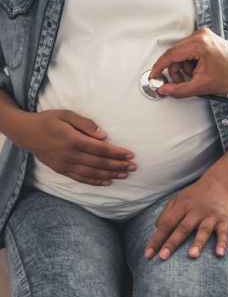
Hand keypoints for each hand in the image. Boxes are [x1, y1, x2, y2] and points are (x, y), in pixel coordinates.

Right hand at [19, 109, 135, 185]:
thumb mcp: (67, 115)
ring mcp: (65, 165)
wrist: (26, 132)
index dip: (117, 153)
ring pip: (92, 174)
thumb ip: (86, 124)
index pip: (101, 149)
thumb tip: (103, 135)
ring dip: (110, 175)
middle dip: (118, 166)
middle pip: (99, 163)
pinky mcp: (61, 170)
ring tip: (124, 175)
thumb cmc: (49, 120)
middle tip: (133, 167)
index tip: (130, 155)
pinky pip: (81, 179)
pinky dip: (95, 182)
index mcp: (73, 140)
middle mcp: (70, 155)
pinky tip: (107, 181)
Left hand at [144, 130, 227, 260]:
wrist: (219, 183)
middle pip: (183, 228)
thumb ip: (166, 215)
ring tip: (192, 256)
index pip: (166, 224)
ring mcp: (210, 216)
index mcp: (182, 206)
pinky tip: (219, 254)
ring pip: (203, 231)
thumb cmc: (195, 195)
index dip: (157, 239)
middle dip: (172, 243)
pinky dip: (222, 243)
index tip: (148, 254)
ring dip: (198, 243)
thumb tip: (155, 233)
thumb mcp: (178, 200)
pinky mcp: (223, 219)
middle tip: (163, 257)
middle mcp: (196, 211)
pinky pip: (223, 233)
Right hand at [149, 27, 227, 97]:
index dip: (159, 67)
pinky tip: (199, 68)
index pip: (170, 55)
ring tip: (196, 75)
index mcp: (199, 44)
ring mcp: (202, 35)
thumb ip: (179, 90)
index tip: (153, 76)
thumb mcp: (202, 86)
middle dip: (177, 70)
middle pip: (175, 54)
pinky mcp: (204, 37)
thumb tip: (164, 89)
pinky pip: (188, 50)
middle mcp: (200, 35)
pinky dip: (190, 62)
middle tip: (184, 82)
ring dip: (184, 67)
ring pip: (181, 53)